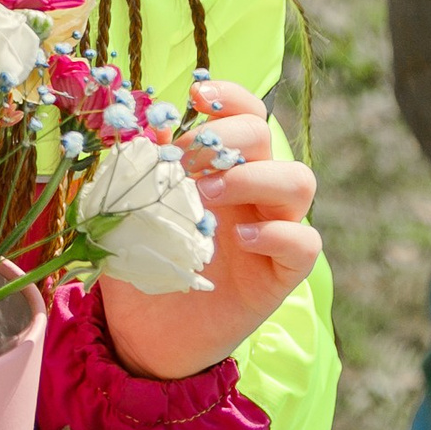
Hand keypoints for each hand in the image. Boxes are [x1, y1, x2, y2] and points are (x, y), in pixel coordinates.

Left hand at [100, 78, 321, 381]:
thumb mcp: (125, 212)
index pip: (245, 116)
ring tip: (208, 194)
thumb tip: (142, 127)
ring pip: (299, 180)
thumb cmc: (138, 266)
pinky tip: (240, 237)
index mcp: (219, 168)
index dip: (231, 97)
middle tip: (188, 159)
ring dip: (253, 176)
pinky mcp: (281, 275)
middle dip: (230, 135)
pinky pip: (305, 243)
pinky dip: (279, 232)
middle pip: (269, 138)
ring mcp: (272, 232)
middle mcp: (252, 193)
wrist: (142, 334)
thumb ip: (135, 171)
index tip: (197, 95)